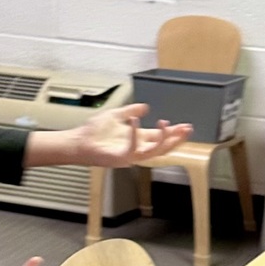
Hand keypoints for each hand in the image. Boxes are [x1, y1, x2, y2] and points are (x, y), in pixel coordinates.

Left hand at [73, 103, 192, 167]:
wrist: (78, 141)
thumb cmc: (94, 132)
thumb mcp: (116, 116)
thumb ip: (131, 111)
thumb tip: (145, 107)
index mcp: (137, 139)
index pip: (160, 136)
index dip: (173, 132)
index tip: (186, 126)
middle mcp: (137, 148)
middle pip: (162, 146)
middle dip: (175, 139)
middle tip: (186, 130)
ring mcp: (130, 155)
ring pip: (153, 151)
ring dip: (161, 139)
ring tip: (165, 124)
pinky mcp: (121, 158)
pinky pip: (132, 148)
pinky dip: (135, 134)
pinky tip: (137, 121)